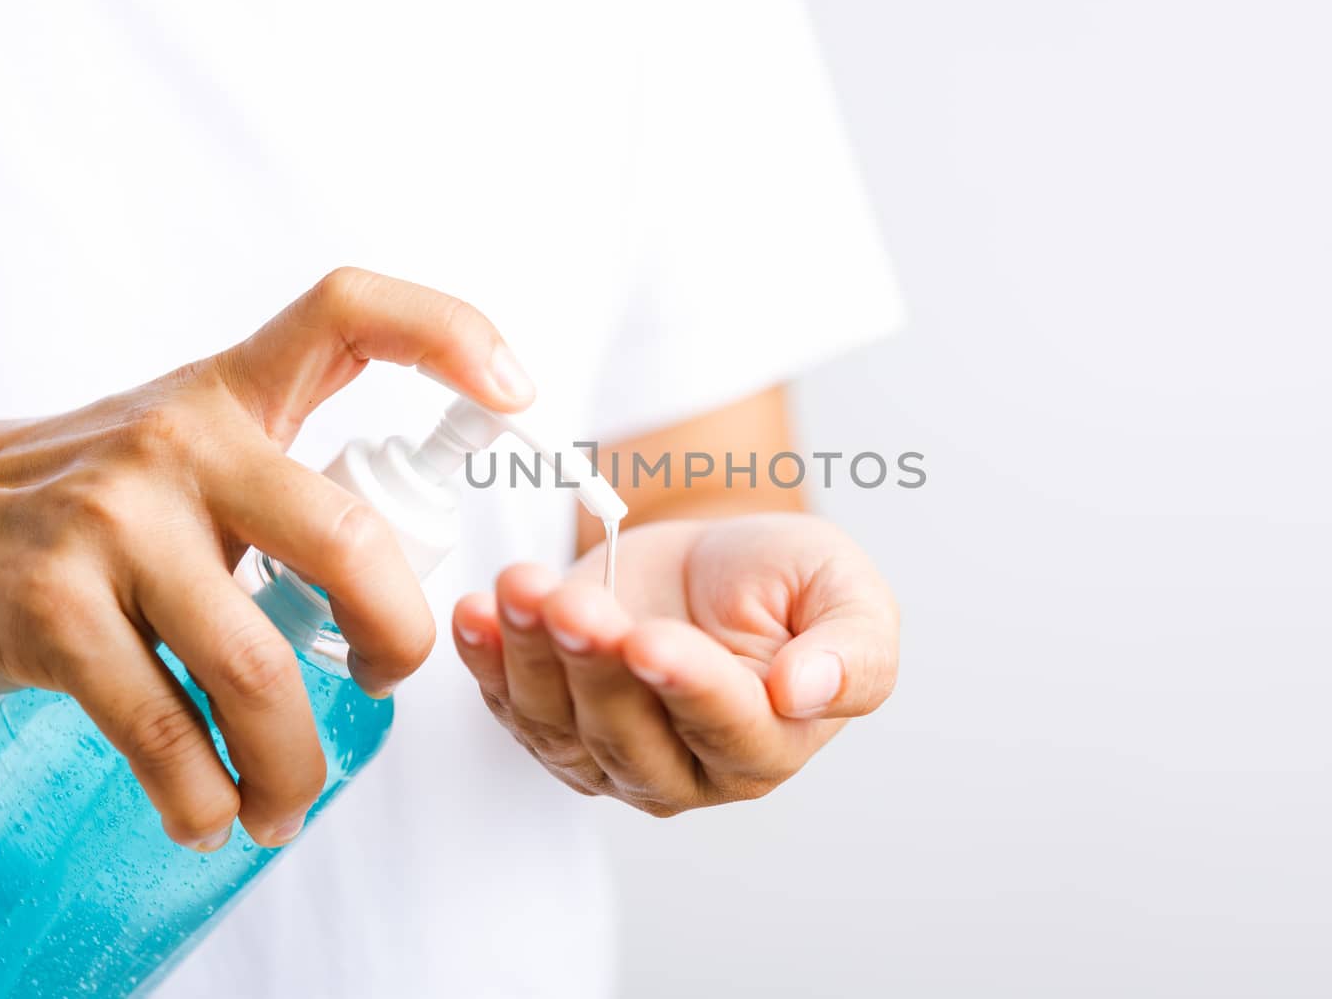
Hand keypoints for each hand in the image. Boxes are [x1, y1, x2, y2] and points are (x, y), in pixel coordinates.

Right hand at [0, 268, 533, 848]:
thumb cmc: (95, 499)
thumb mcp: (192, 450)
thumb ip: (292, 488)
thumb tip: (409, 582)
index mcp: (232, 391)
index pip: (347, 315)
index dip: (446, 333)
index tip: (517, 395)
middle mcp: (181, 442)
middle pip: (345, 541)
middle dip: (396, 638)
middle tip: (387, 680)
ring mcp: (114, 524)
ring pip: (257, 667)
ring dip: (295, 762)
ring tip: (289, 803)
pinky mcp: (54, 611)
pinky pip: (165, 729)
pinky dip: (205, 793)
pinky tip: (214, 813)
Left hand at [452, 513, 897, 814]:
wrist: (713, 561)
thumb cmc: (783, 579)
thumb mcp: (846, 591)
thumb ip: (853, 648)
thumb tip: (807, 691)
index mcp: (769, 742)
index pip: (726, 726)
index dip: (686, 686)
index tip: (649, 641)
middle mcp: (688, 769)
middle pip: (628, 735)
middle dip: (593, 665)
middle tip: (571, 602)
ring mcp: (613, 756)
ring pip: (560, 723)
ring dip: (531, 655)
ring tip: (521, 585)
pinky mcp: (556, 724)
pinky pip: (511, 706)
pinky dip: (486, 660)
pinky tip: (477, 614)